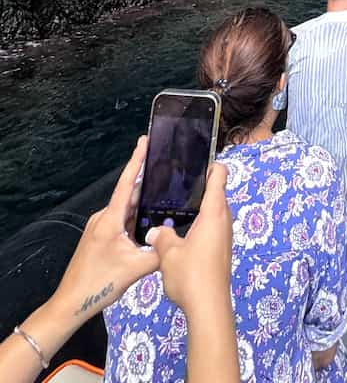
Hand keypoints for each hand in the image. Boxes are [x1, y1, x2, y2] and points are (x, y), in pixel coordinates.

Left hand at [52, 137, 158, 329]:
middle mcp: (102, 219)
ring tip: (162, 198)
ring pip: (125, 211)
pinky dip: (134, 220)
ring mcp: (99, 229)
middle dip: (146, 183)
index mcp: (110, 219)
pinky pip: (120, 222)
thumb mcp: (136, 268)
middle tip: (166, 170)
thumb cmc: (98, 284)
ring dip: (141, 205)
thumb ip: (158, 252)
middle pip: (128, 195)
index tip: (143, 141)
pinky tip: (147, 224)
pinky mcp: (99, 239)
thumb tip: (176, 241)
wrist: (71, 304)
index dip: (136, 160)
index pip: (126, 183)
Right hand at [147, 163, 232, 319]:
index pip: (219, 175)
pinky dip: (198, 224)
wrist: (208, 307)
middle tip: (174, 186)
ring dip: (197, 208)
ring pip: (213, 212)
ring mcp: (224, 235)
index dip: (210, 164)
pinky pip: (211, 227)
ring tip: (172, 209)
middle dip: (198, 186)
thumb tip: (154, 230)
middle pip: (216, 192)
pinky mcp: (221, 249)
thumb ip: (161, 235)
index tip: (194, 162)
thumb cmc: (191, 274)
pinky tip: (179, 234)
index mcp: (214, 211)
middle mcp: (224, 219)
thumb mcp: (168, 253)